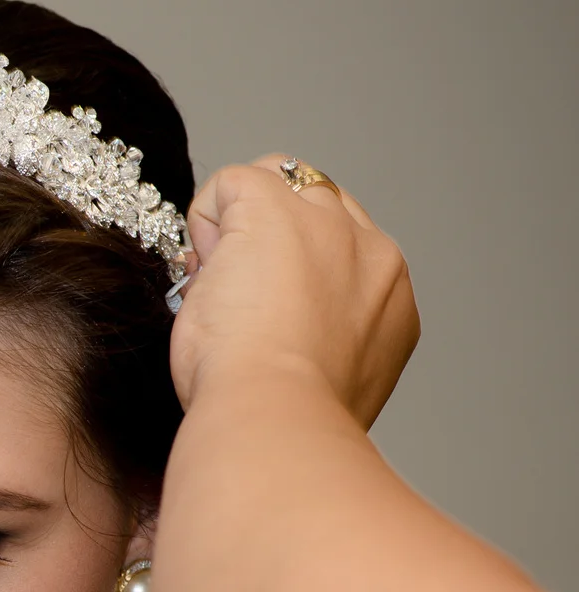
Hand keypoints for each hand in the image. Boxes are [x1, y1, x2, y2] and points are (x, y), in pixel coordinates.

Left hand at [172, 155, 419, 426]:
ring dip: (240, 226)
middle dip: (270, 239)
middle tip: (235, 302)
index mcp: (387, 297)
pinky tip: (203, 273)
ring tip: (221, 290)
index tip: (264, 315)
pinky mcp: (273, 208)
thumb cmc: (285, 414)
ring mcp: (328, 223)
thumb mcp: (320, 374)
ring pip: (279, 178)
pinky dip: (203, 220)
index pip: (342, 247)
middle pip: (317, 203)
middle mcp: (372, 252)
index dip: (292, 269)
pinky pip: (230, 184)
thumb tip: (265, 307)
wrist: (275, 413)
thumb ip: (312, 332)